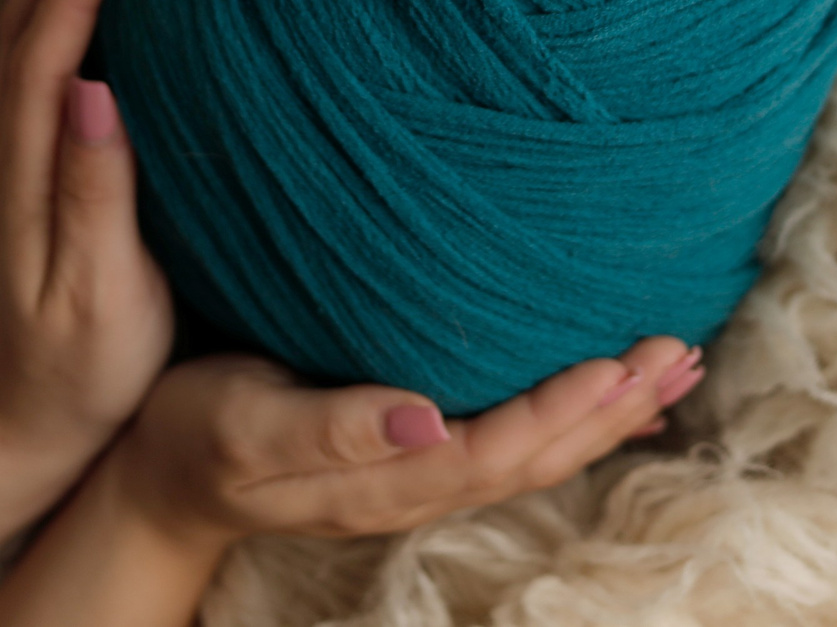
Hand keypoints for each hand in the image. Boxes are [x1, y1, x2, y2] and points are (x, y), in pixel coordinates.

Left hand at [0, 0, 172, 458]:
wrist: (22, 419)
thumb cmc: (80, 368)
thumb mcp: (97, 296)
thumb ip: (93, 195)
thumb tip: (93, 92)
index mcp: (31, 170)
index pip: (50, 51)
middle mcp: (17, 146)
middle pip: (31, 14)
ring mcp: (25, 148)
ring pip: (34, 23)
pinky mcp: (43, 155)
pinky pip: (51, 47)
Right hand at [116, 341, 704, 555]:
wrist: (158, 481)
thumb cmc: (193, 432)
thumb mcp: (244, 425)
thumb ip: (331, 428)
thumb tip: (425, 419)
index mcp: (379, 477)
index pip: (493, 448)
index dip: (558, 409)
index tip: (619, 363)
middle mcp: (412, 484)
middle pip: (533, 455)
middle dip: (610, 407)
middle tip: (678, 350)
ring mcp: (417, 477)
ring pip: (533, 452)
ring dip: (607, 414)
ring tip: (674, 367)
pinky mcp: (414, 457)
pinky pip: (511, 444)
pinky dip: (571, 421)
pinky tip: (616, 401)